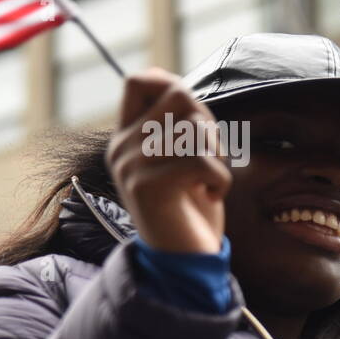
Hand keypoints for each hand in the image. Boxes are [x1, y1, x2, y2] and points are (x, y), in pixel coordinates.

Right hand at [106, 67, 229, 254]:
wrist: (182, 259)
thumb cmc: (190, 205)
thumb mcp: (180, 155)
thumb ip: (175, 121)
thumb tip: (169, 80)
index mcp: (125, 138)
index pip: (139, 81)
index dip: (172, 87)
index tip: (190, 121)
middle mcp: (120, 148)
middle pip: (177, 96)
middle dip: (207, 122)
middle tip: (208, 158)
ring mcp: (129, 167)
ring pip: (193, 128)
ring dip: (217, 155)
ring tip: (208, 181)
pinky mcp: (146, 186)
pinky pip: (199, 160)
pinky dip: (219, 179)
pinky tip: (209, 196)